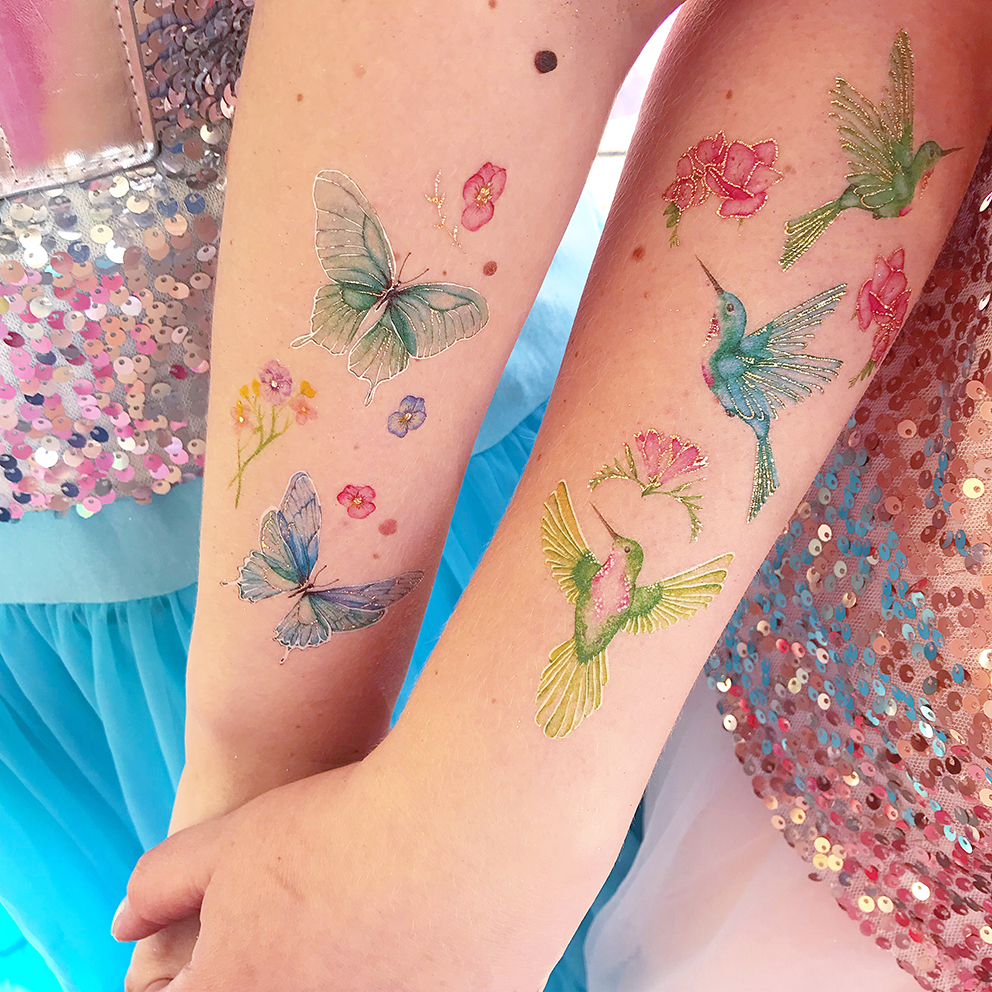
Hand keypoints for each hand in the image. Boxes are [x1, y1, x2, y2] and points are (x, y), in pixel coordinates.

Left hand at [114, 750, 591, 990]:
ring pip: (356, 989)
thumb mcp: (226, 842)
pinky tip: (426, 919)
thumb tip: (121, 924)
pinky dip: (414, 968)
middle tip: (312, 921)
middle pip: (284, 987)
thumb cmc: (341, 826)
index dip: (199, 972)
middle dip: (284, 965)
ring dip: (352, 969)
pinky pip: (423, 986)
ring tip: (368, 916)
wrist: (466, 820)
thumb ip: (158, 888)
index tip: (234, 941)